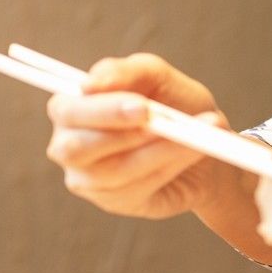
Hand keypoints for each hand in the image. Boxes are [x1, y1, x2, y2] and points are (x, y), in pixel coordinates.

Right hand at [44, 53, 226, 220]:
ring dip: (157, 150)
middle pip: (74, 147)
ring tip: (191, 134)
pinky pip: (136, 187)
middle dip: (121, 134)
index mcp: (74, 106)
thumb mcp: (161, 78)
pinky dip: (169, 165)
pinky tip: (191, 152)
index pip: (64, 108)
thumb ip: (128, 72)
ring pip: (111, 170)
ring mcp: (87, 178)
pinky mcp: (113, 201)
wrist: (207, 143)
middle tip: (158, 120)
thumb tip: (91, 83)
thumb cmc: (174, 104)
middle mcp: (70, 144)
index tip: (139, 105)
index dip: (100, 109)